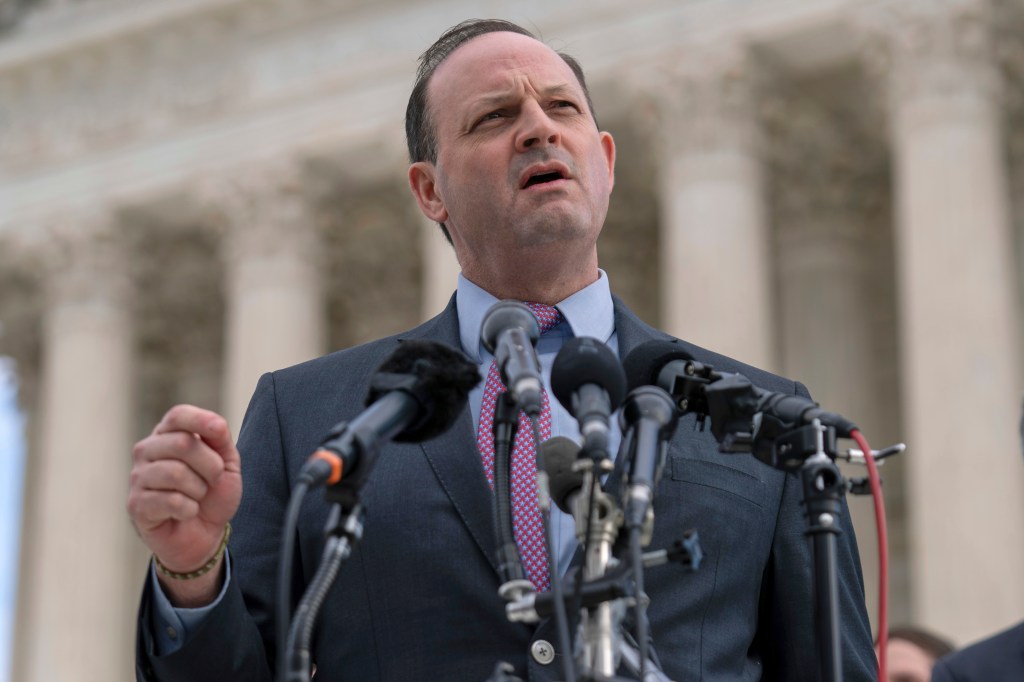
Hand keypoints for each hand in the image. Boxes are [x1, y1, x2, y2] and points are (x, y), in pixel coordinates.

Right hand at [127, 405, 241, 604]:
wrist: (203, 534)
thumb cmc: (212, 493)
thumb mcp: (227, 463)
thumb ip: (221, 440)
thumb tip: (216, 424)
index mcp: (168, 434)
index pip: (178, 415)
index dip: (201, 420)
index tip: (219, 432)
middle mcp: (147, 450)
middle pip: (182, 444)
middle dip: (210, 465)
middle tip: (213, 480)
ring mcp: (138, 477)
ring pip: (175, 473)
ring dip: (199, 489)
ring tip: (197, 496)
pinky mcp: (136, 504)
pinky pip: (171, 501)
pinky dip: (189, 509)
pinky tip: (186, 512)